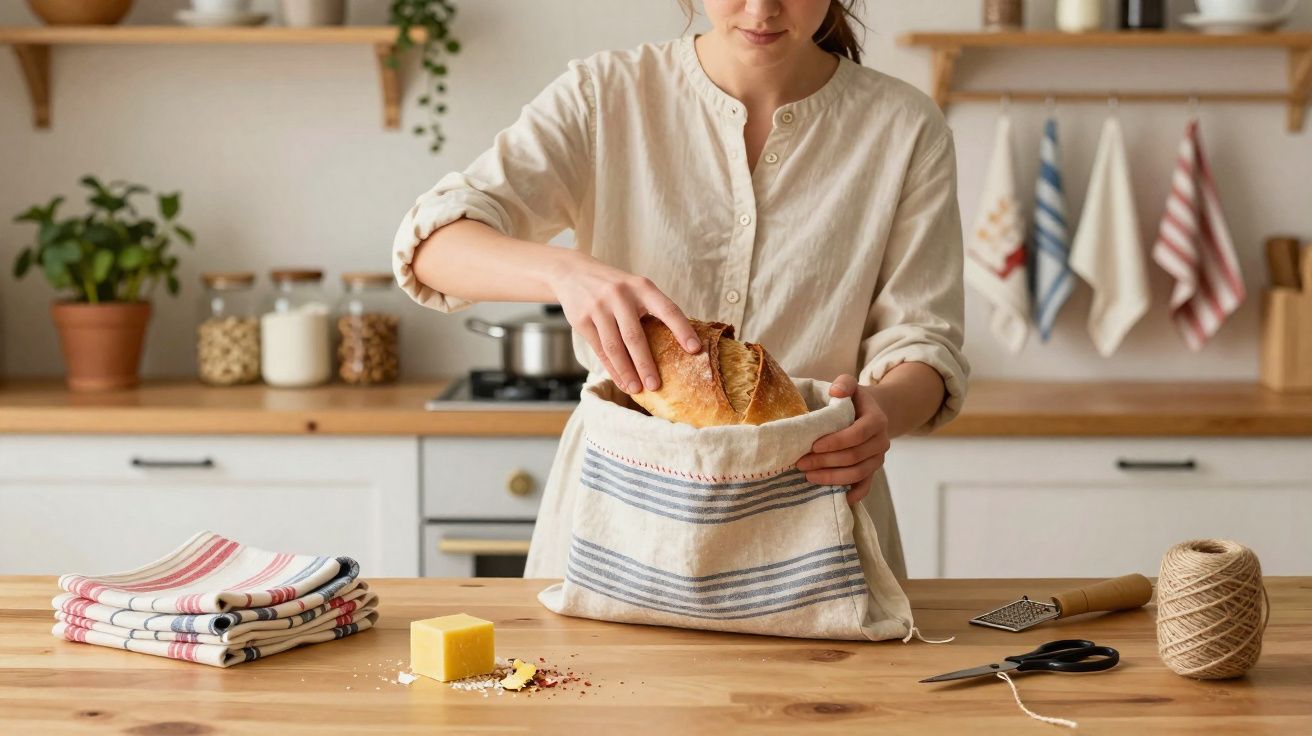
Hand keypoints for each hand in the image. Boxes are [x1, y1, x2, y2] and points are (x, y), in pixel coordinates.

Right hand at [549, 251, 700, 392]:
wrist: (573, 272)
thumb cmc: (615, 287)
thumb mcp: (635, 287)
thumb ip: (651, 308)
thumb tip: (675, 346)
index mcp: (641, 287)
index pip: (667, 309)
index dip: (682, 329)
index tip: (694, 350)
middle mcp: (620, 295)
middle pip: (635, 336)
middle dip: (646, 364)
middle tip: (656, 386)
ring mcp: (598, 307)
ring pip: (614, 347)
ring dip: (626, 372)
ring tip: (636, 389)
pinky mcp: (581, 320)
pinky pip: (599, 350)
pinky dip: (611, 369)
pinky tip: (620, 381)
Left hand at [795, 374, 889, 505]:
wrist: (873, 413)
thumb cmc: (855, 400)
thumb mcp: (851, 385)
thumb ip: (844, 383)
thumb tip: (835, 391)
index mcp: (877, 420)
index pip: (857, 434)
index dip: (835, 442)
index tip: (813, 446)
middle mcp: (881, 442)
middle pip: (854, 457)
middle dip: (825, 461)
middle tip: (800, 462)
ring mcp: (878, 459)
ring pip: (857, 473)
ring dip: (832, 478)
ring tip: (808, 476)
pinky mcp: (873, 471)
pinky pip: (865, 486)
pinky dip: (852, 494)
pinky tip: (835, 497)